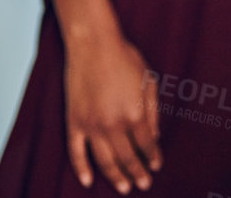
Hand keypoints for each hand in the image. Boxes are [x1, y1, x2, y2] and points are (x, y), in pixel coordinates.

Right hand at [64, 30, 160, 193]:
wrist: (94, 46)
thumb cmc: (126, 59)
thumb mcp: (149, 82)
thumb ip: (153, 112)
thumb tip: (155, 136)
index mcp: (135, 113)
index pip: (147, 144)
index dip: (152, 157)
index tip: (156, 167)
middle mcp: (114, 124)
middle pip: (127, 156)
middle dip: (137, 172)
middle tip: (143, 185)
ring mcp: (91, 125)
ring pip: (104, 159)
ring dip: (115, 176)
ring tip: (124, 188)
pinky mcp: (74, 122)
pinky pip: (75, 151)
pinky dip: (81, 168)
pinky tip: (88, 180)